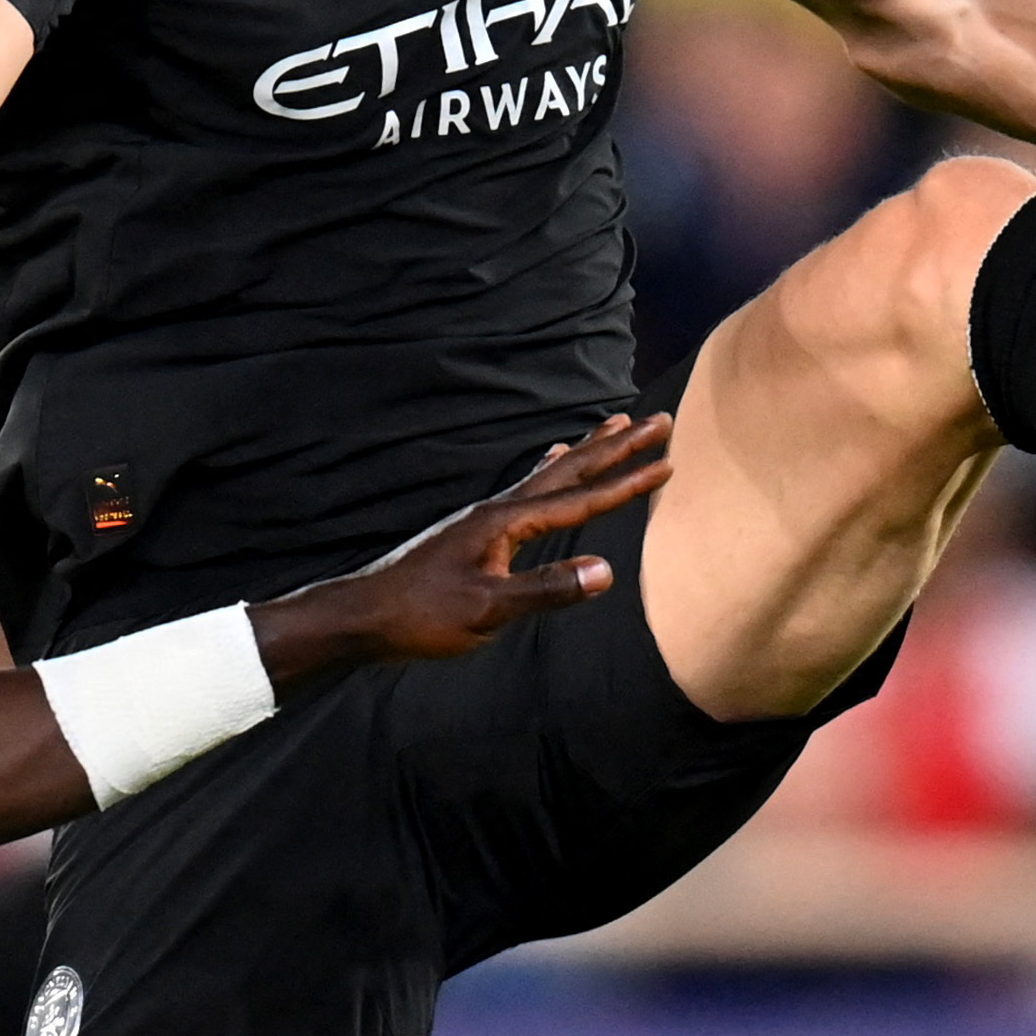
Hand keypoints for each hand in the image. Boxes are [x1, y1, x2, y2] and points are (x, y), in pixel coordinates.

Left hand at [252, 413, 674, 675]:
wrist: (367, 615)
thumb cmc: (423, 616)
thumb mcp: (488, 609)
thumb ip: (546, 590)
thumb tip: (606, 571)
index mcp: (507, 523)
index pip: (581, 498)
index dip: (627, 482)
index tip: (667, 461)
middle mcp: (500, 509)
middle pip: (571, 471)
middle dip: (617, 447)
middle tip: (657, 420)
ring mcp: (487, 517)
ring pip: (550, 474)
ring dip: (588, 451)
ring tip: (613, 425)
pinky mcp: (478, 531)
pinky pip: (529, 488)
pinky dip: (551, 470)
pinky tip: (551, 462)